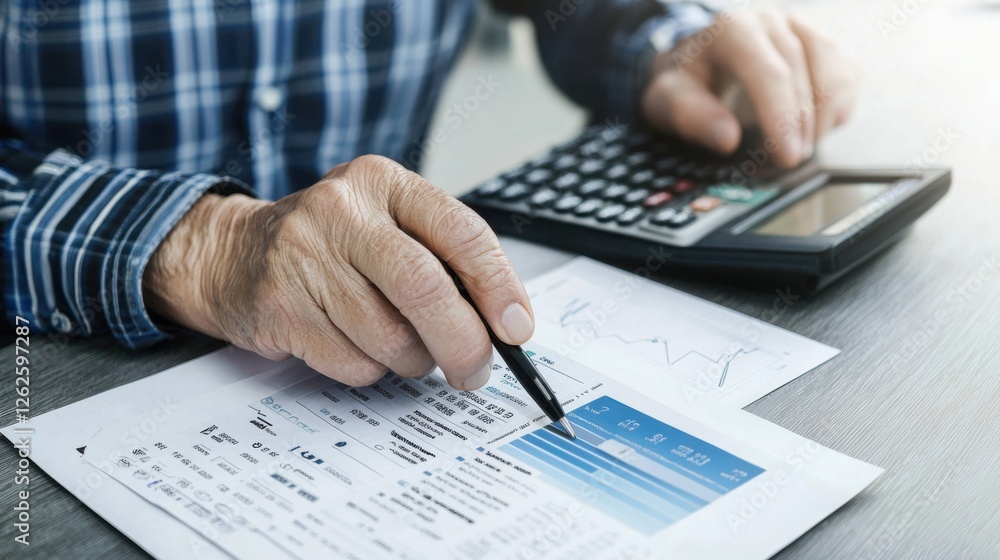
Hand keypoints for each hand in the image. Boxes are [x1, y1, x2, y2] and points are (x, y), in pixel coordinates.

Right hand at [143, 155, 533, 389]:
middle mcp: (343, 210)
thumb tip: (502, 325)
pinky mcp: (280, 303)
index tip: (517, 328)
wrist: (234, 254)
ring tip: (396, 344)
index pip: (460, 231)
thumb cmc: (331, 247)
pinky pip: (353, 362)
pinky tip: (350, 343)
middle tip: (475, 370)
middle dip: (463, 341)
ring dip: (410, 360)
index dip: (498, 286)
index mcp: (385, 183)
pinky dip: (367, 368)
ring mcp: (305, 255)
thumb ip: (442, 262)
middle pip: (425, 287)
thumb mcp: (387, 227)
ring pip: (390, 336)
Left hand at [641, 9, 857, 167]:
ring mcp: (801, 29)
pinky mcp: (822, 45)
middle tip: (790, 160)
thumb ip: (690, 116)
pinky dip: (839, 108)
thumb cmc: (685, 79)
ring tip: (802, 146)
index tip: (786, 154)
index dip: (782, 115)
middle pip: (803, 71)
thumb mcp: (668, 99)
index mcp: (732, 29)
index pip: (768, 70)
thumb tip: (727, 139)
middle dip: (801, 123)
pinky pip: (848, 76)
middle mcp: (771, 21)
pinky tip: (814, 129)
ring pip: (834, 70)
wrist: (698, 59)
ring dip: (825, 117)